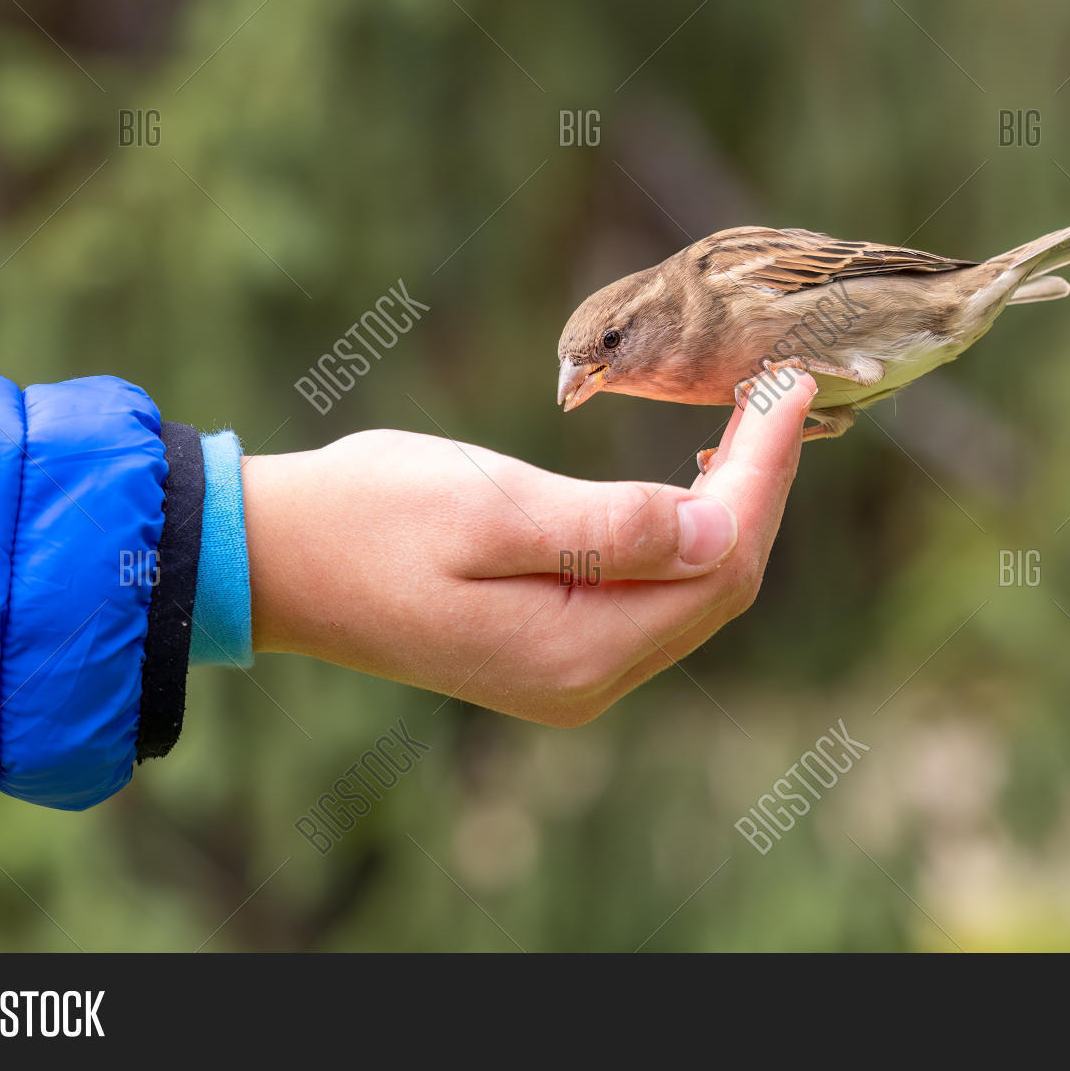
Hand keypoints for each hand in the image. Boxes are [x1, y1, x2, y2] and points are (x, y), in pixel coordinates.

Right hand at [243, 371, 816, 725]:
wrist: (276, 560)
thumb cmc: (368, 518)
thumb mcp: (488, 509)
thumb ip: (610, 528)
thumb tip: (720, 525)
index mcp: (578, 651)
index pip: (720, 563)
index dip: (767, 474)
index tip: (793, 389)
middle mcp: (588, 681)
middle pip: (721, 584)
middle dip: (761, 488)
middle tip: (783, 394)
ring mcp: (572, 674)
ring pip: (694, 593)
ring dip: (732, 510)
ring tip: (753, 427)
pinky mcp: (554, 651)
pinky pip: (653, 596)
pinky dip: (688, 535)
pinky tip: (694, 485)